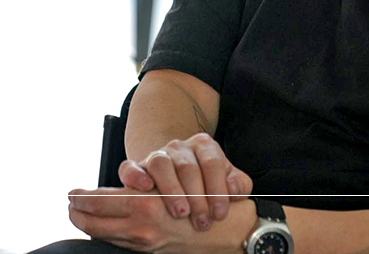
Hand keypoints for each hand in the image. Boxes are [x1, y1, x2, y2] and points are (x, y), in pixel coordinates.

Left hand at [68, 186, 254, 253]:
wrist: (232, 233)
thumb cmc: (208, 204)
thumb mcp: (177, 189)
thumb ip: (145, 191)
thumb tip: (113, 195)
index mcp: (146, 206)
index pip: (101, 201)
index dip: (83, 198)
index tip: (71, 194)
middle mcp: (142, 225)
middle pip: (96, 219)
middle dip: (78, 212)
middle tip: (68, 205)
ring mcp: (145, 242)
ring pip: (105, 233)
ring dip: (89, 224)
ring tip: (77, 217)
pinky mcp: (152, 251)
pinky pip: (121, 244)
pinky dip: (107, 236)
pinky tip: (102, 230)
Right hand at [117, 133, 253, 231]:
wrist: (180, 170)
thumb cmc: (206, 180)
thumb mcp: (227, 180)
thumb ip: (238, 185)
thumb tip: (234, 191)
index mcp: (204, 146)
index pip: (213, 163)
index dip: (218, 190)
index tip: (219, 213)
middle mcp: (180, 147)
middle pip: (187, 167)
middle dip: (196, 197)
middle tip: (201, 221)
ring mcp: (158, 155)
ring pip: (161, 164)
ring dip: (171, 190)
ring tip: (180, 213)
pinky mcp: (138, 166)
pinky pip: (130, 166)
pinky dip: (135, 176)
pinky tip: (144, 188)